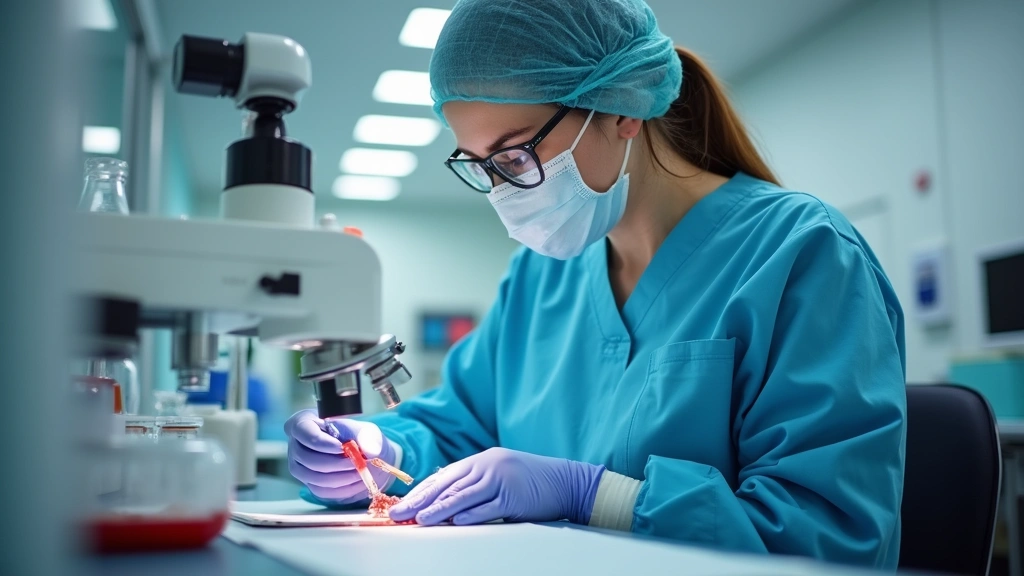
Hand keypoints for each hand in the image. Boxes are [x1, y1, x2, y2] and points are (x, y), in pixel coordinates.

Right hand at [284, 409, 395, 503]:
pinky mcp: (309, 483)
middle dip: (335, 463)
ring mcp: (299, 466)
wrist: (364, 456)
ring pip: (313, 476)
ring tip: (361, 472)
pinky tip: (358, 482)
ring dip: (340, 477)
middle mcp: (296, 445)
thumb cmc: (359, 436)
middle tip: (357, 463)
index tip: (342, 447)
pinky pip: (321, 490)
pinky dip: (342, 488)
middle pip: (307, 458)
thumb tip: (369, 449)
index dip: (321, 442)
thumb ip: (368, 437)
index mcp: (303, 422)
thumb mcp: (366, 430)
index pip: (302, 430)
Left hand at [388, 447, 603, 525]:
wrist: (565, 481)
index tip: (401, 505)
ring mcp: (501, 480)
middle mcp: (488, 466)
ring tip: (420, 520)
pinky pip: (487, 508)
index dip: (420, 492)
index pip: (443, 476)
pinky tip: (454, 522)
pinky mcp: (513, 497)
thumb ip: (473, 483)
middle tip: (399, 514)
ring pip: (463, 496)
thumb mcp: (499, 475)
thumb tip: (441, 499)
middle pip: (447, 485)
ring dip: (439, 509)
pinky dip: (470, 515)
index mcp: (482, 460)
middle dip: (420, 501)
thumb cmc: (529, 481)